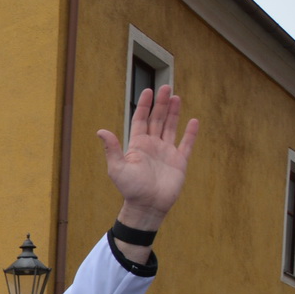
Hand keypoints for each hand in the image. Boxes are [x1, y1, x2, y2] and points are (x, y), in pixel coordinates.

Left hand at [99, 85, 199, 233]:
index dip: (144, 106)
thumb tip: (100, 131)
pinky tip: (193, 121)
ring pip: (170, 128)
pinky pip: (186, 144)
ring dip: (173, 113)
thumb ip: (112, 149)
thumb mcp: (117, 168)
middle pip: (157, 120)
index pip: (141, 120)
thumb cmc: (131, 189)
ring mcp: (166, 153)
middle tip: (165, 87)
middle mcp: (152, 146)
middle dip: (161, 104)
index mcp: (138, 146)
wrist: (148, 206)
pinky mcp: (179, 162)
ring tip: (176, 97)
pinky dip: (190, 133)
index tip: (147, 91)